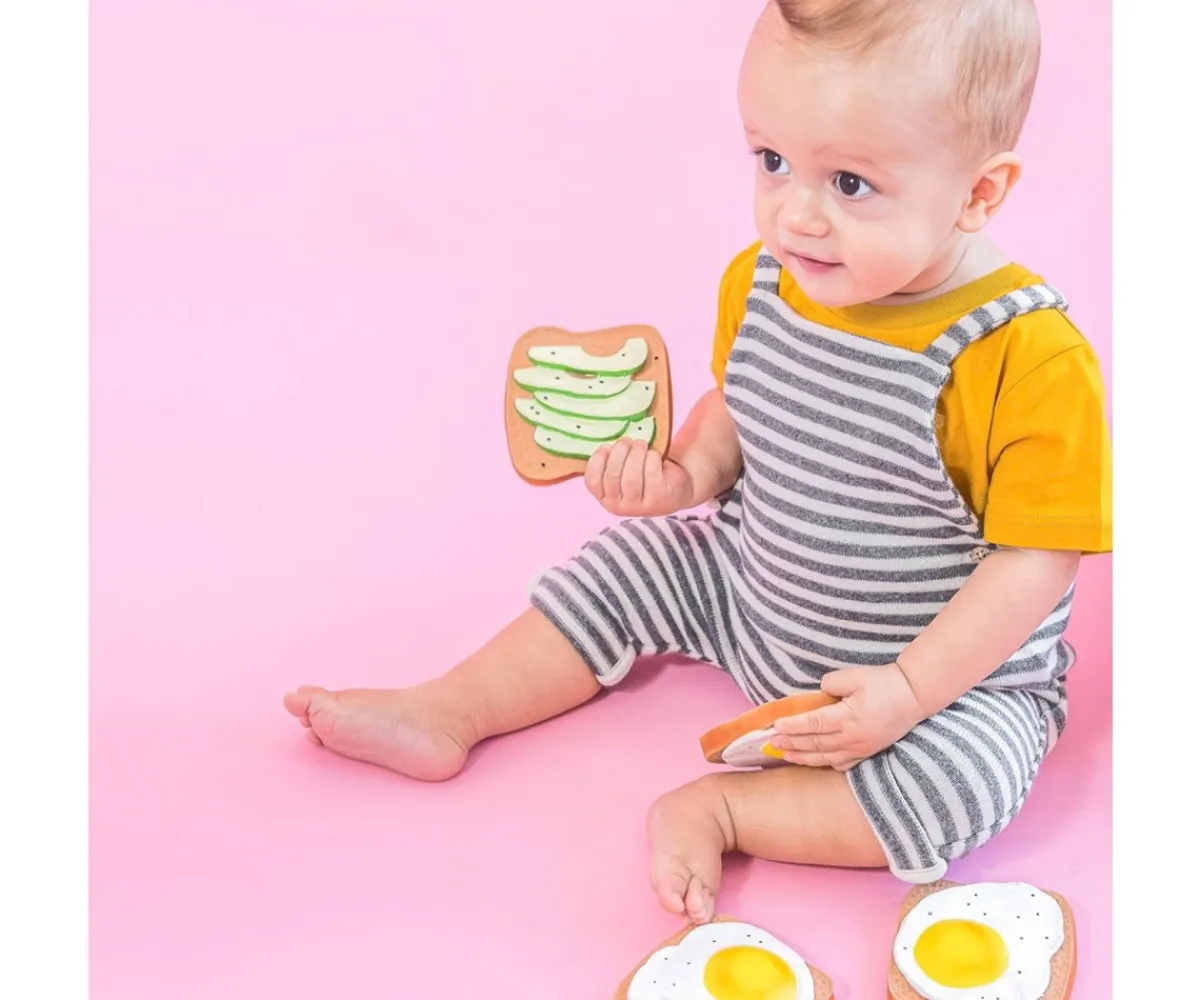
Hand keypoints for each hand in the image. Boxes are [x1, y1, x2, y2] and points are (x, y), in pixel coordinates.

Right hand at [585, 438, 695, 516]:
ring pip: (631, 477)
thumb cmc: (643, 474)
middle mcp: (619, 507)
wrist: (675, 488)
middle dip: (619, 452)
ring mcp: (639, 507)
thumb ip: (611, 460)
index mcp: (606, 498)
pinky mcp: (658, 499)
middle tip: (627, 441)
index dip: (597, 460)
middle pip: (612, 476)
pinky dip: (651, 458)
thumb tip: (606, 441)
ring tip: (641, 444)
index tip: (606, 446)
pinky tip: (654, 455)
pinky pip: (651, 474)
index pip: (592, 481)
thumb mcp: (623, 470)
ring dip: (636, 454)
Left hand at [769, 665, 924, 770]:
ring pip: (825, 757)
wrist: (914, 697)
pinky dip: (824, 763)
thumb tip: (818, 694)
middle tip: (770, 743)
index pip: (813, 724)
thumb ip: (831, 684)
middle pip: (815, 743)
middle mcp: (852, 738)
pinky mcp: (868, 752)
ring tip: (784, 754)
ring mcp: (860, 748)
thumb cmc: (884, 683)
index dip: (792, 726)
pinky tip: (814, 761)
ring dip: (803, 756)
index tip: (775, 726)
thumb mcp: (855, 676)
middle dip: (791, 743)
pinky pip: (842, 764)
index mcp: (847, 718)